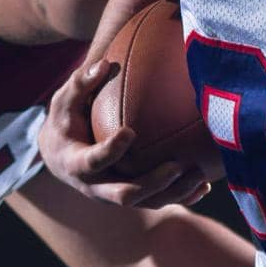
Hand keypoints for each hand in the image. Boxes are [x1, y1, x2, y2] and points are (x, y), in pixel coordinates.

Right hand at [40, 56, 211, 207]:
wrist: (60, 156)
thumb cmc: (66, 121)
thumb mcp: (64, 101)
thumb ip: (81, 84)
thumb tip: (104, 63)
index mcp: (76, 164)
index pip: (94, 161)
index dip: (111, 150)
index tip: (130, 132)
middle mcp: (97, 187)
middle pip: (126, 194)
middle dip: (153, 183)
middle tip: (177, 165)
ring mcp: (115, 195)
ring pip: (148, 202)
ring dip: (175, 192)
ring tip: (201, 175)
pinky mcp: (132, 197)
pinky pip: (158, 202)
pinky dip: (182, 197)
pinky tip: (205, 185)